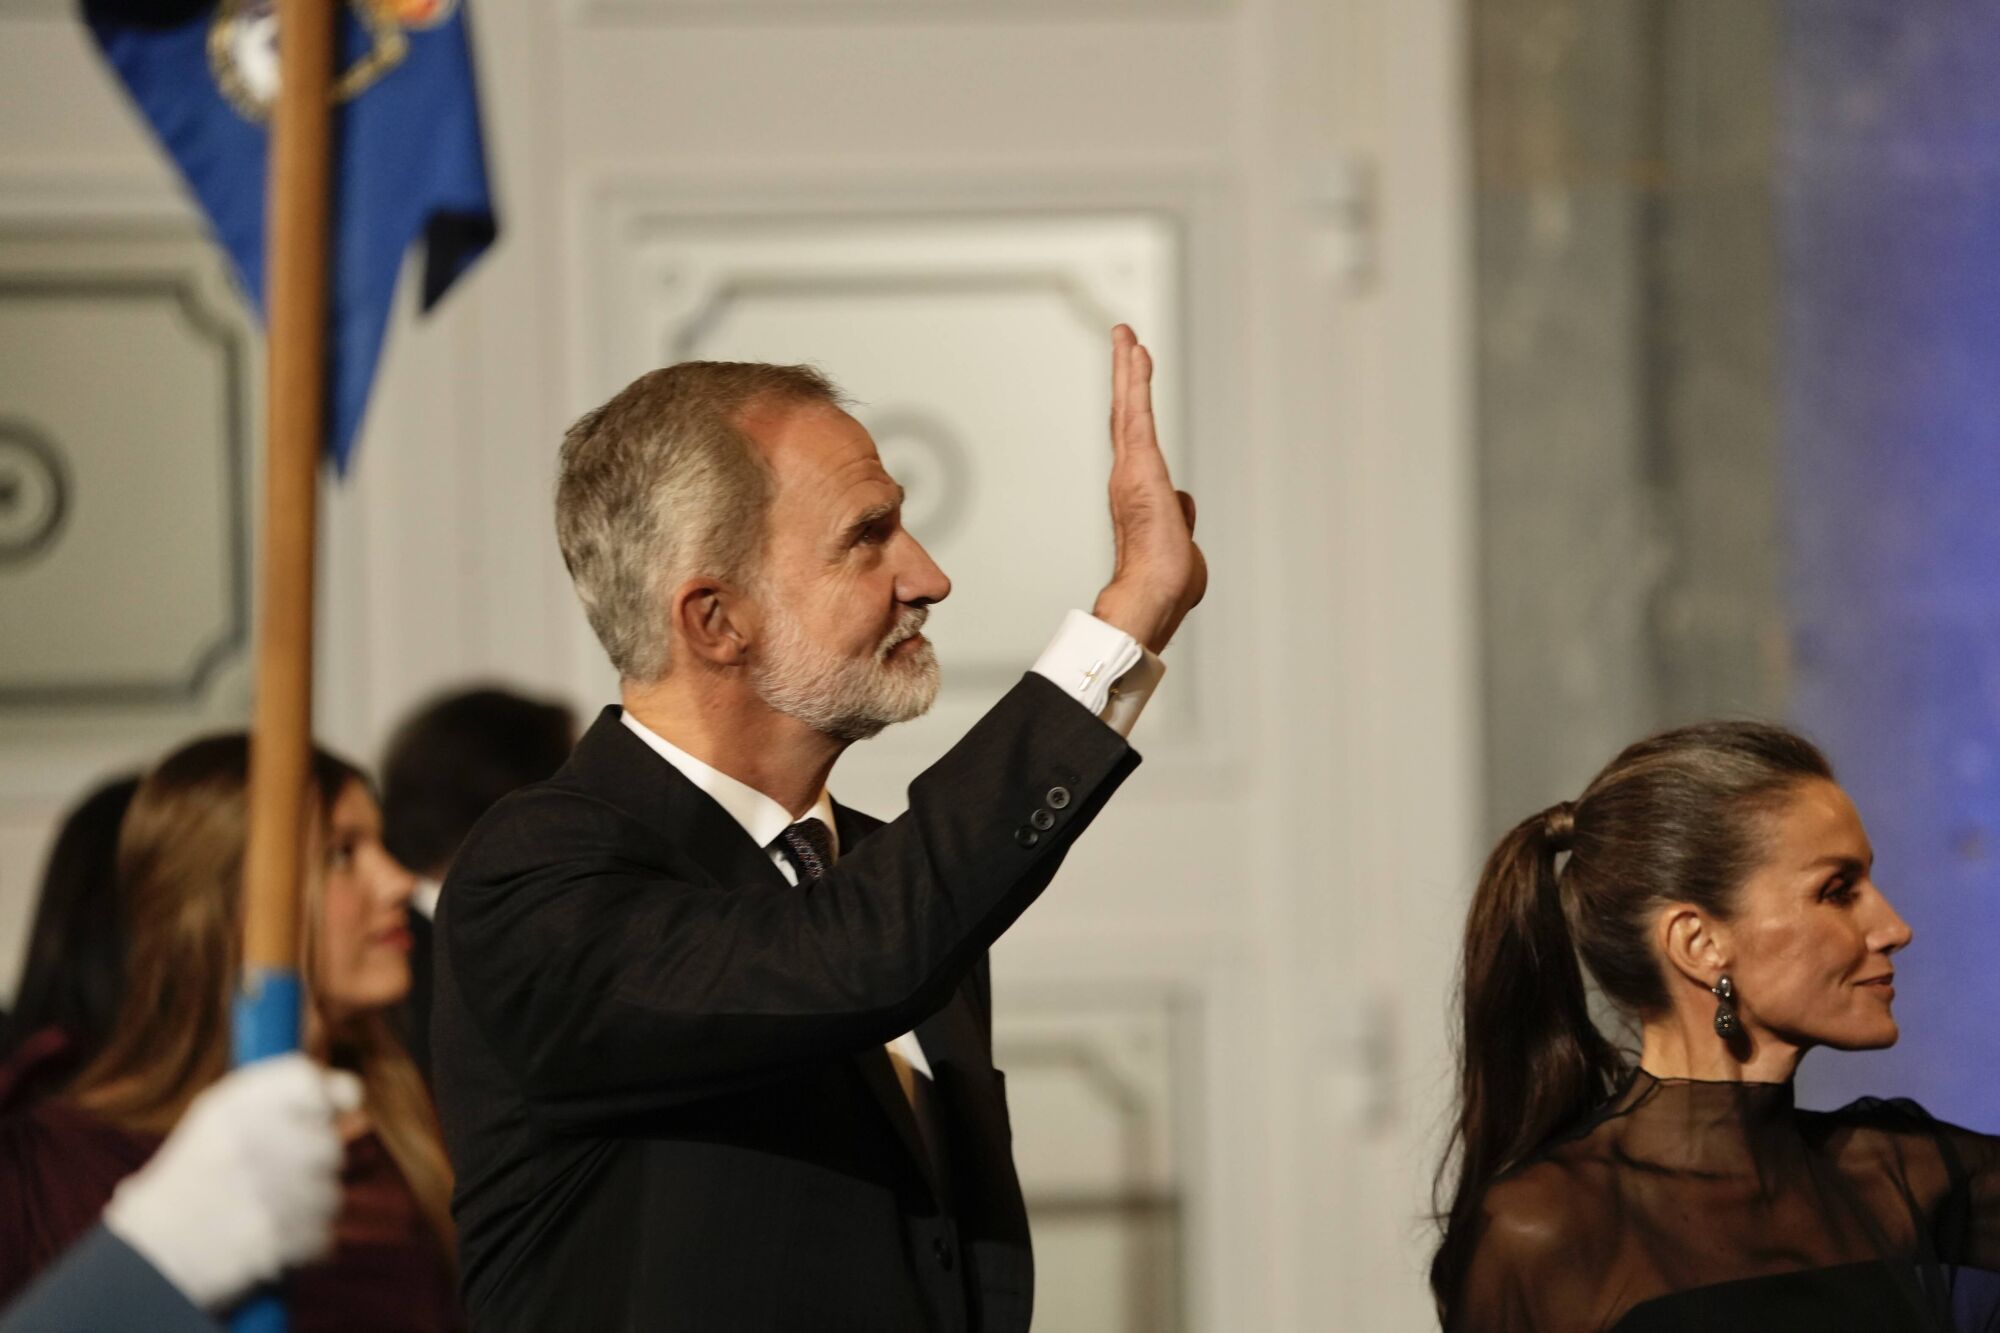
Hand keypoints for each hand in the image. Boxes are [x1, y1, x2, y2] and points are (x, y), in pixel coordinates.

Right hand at [103, 1053, 360, 1311]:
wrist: (150, 1255)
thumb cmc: (192, 1183)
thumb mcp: (219, 1122)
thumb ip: (280, 1099)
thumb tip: (352, 1094)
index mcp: (232, 1106)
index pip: (306, 1078)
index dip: (328, 1095)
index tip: (331, 1110)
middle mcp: (253, 1140)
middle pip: (330, 1144)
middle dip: (313, 1166)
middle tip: (276, 1179)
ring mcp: (268, 1189)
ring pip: (331, 1193)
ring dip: (308, 1207)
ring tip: (263, 1212)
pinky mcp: (279, 1237)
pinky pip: (324, 1235)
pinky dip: (305, 1244)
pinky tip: (268, 1240)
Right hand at [1091, 325, 1206, 652]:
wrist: (1152, 596)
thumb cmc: (1164, 582)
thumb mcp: (1180, 542)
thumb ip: (1180, 516)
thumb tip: (1183, 504)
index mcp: (1137, 495)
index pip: (1135, 443)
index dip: (1132, 409)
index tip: (1133, 380)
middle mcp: (1127, 477)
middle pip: (1124, 415)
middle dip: (1124, 376)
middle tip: (1123, 340)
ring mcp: (1130, 469)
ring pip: (1127, 406)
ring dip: (1127, 367)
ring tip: (1126, 335)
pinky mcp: (1139, 464)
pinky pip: (1137, 411)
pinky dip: (1135, 379)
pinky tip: (1135, 351)